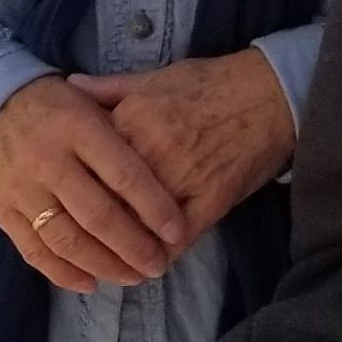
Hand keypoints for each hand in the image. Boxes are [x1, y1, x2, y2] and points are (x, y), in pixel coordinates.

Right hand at [0, 75, 190, 293]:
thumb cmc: (58, 104)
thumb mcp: (94, 99)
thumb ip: (127, 127)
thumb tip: (166, 161)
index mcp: (79, 128)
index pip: (124, 174)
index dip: (154, 206)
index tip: (177, 231)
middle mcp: (49, 161)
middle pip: (97, 214)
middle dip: (132, 246)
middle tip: (158, 265)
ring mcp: (22, 189)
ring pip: (66, 239)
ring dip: (103, 264)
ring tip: (132, 277)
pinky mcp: (2, 211)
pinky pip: (34, 250)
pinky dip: (62, 273)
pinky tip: (90, 283)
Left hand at [69, 50, 296, 248]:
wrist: (273, 91)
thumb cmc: (213, 82)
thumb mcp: (158, 76)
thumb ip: (112, 87)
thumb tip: (70, 85)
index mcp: (134, 118)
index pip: (89, 165)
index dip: (77, 188)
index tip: (68, 203)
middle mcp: (152, 149)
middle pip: (109, 200)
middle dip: (94, 227)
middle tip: (85, 246)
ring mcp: (183, 177)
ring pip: (139, 225)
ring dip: (126, 250)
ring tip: (117, 265)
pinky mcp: (213, 199)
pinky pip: (180, 237)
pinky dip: (164, 254)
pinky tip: (155, 264)